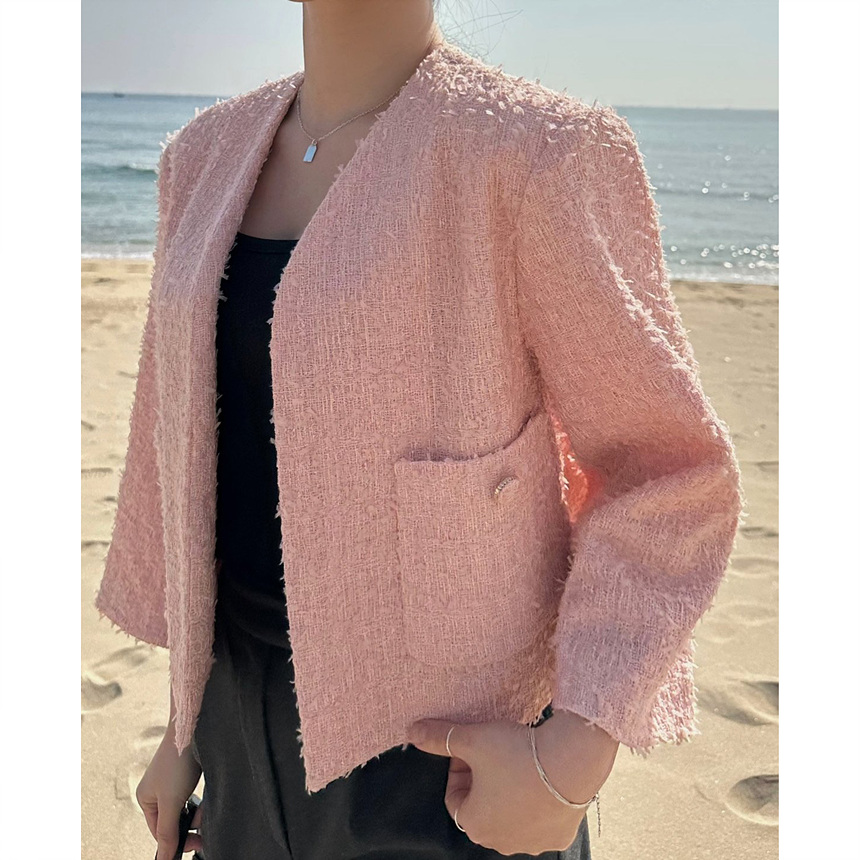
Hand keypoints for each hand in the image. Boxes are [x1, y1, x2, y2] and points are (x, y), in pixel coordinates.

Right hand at [136, 721, 203, 858]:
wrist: (192, 727)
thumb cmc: (177, 762)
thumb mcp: (172, 801)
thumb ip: (168, 830)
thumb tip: (164, 857)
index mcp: (146, 798)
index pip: (159, 831)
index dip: (176, 840)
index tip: (196, 845)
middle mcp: (158, 791)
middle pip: (174, 820)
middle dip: (189, 825)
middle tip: (204, 832)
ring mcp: (173, 781)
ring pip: (186, 808)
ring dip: (197, 813)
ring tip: (207, 812)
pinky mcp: (188, 773)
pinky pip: (194, 796)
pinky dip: (201, 801)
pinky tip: (208, 801)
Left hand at [407, 712, 617, 855]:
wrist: (570, 761)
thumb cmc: (516, 753)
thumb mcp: (471, 739)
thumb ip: (439, 738)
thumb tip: (411, 731)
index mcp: (475, 825)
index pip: (454, 799)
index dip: (458, 770)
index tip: (470, 749)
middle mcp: (502, 842)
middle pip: (482, 809)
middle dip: (482, 782)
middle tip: (492, 753)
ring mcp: (533, 843)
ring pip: (511, 816)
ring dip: (509, 793)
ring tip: (518, 762)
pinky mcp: (559, 837)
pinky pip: (540, 820)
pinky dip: (537, 803)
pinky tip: (541, 778)